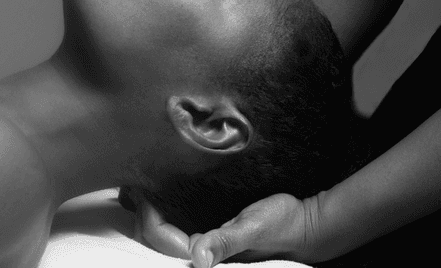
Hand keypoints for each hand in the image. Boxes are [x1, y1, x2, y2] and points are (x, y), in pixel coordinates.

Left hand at [119, 186, 321, 267]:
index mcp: (205, 253)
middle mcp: (199, 248)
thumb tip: (199, 260)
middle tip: (136, 180)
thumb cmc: (282, 226)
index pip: (161, 239)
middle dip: (143, 211)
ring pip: (164, 226)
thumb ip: (225, 242)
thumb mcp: (253, 228)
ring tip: (142, 180)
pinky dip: (165, 204)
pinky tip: (161, 187)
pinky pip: (179, 218)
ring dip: (151, 207)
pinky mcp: (209, 224)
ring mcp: (202, 236)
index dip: (149, 217)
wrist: (304, 221)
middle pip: (155, 235)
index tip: (144, 190)